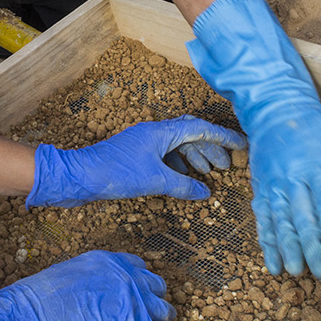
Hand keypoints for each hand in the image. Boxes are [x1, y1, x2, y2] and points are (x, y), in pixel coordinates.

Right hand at [0, 251, 173, 320]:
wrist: (37, 317)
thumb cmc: (44, 298)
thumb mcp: (72, 273)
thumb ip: (94, 279)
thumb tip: (100, 291)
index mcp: (110, 261)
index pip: (138, 266)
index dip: (138, 281)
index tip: (136, 291)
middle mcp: (127, 277)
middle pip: (155, 285)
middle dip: (152, 297)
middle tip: (147, 309)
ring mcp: (134, 301)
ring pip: (163, 308)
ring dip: (160, 316)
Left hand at [26, 116, 246, 207]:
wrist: (79, 176)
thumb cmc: (115, 173)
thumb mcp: (155, 181)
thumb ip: (183, 185)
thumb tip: (205, 192)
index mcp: (161, 132)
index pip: (200, 128)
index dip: (223, 137)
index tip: (242, 146)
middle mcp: (154, 133)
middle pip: (190, 135)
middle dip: (210, 149)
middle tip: (225, 167)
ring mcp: (143, 144)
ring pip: (177, 146)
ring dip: (194, 158)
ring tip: (208, 174)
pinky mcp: (135, 156)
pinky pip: (164, 156)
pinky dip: (178, 166)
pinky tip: (184, 179)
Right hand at [187, 0, 320, 278]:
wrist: (273, 109)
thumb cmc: (312, 125)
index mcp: (316, 167)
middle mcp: (292, 180)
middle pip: (303, 219)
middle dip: (313, 249)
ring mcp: (273, 187)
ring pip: (280, 224)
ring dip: (288, 251)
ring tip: (296, 273)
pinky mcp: (261, 191)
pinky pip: (263, 221)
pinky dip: (267, 244)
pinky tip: (273, 265)